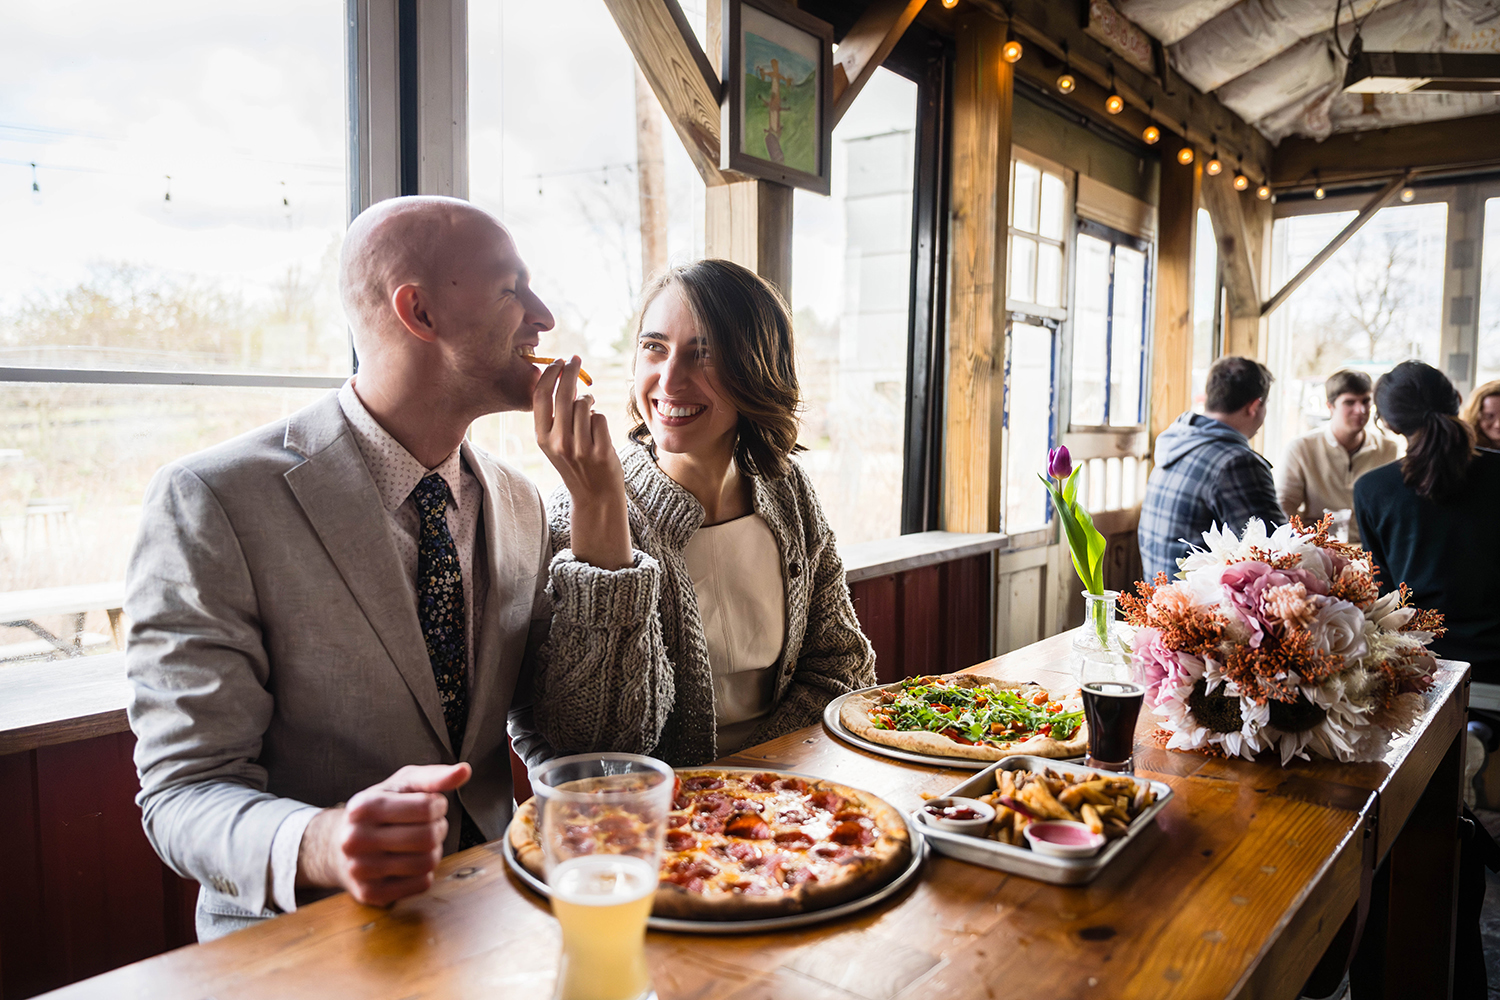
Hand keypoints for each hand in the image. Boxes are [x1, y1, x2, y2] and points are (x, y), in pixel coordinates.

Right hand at [298, 762, 470, 906]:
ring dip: (434, 851)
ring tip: (420, 843)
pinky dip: (424, 872)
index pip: (426, 808)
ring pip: (427, 863)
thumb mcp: (402, 784)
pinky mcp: (370, 893)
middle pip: (428, 837)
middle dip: (438, 829)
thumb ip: (434, 777)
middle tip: (429, 825)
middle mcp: (356, 839)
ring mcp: (360, 870)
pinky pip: (421, 884)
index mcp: (364, 806)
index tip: (431, 805)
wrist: (337, 846)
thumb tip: (465, 770)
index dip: (438, 806)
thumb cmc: (379, 809)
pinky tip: (409, 862)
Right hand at [533, 356, 631, 569]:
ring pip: (584, 404)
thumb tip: (561, 378)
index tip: (558, 361)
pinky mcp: (600, 450)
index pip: (541, 397)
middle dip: (571, 370)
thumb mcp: (555, 443)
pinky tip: (598, 433)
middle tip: (576, 359)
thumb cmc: (576, 463)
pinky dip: (600, 419)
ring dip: (589, 403)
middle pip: (564, 394)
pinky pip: (600, 417)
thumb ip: (554, 417)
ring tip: (588, 415)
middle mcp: (558, 442)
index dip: (549, 374)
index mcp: (542, 438)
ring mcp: (580, 448)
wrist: (594, 496)